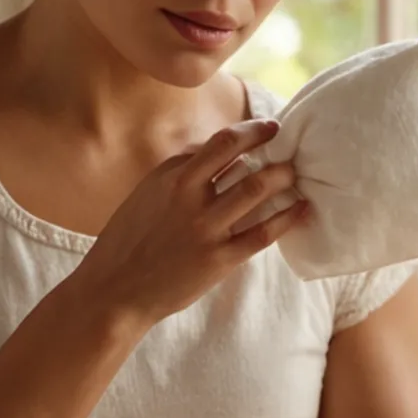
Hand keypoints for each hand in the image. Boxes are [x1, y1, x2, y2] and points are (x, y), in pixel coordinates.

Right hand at [73, 119, 307, 329]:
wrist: (114, 290)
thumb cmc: (129, 239)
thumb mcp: (147, 192)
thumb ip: (179, 169)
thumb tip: (213, 150)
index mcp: (172, 177)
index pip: (222, 142)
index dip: (252, 131)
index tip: (269, 127)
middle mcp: (190, 198)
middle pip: (245, 162)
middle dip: (275, 151)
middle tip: (293, 148)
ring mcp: (206, 229)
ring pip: (257, 191)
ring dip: (283, 178)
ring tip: (297, 174)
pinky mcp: (219, 260)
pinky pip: (262, 233)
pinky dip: (287, 218)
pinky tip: (303, 208)